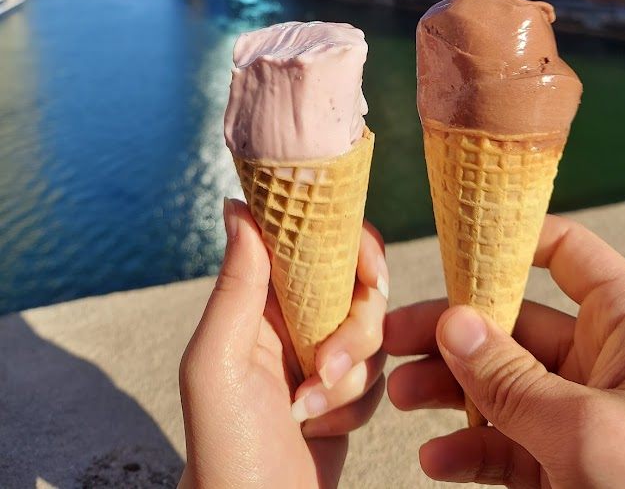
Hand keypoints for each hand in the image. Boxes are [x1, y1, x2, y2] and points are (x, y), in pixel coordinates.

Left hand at [179, 198, 387, 488]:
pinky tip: (318, 429)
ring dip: (349, 379)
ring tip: (306, 412)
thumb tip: (239, 204)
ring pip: (373, 335)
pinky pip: (378, 375)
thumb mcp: (218, 361)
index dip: (350, 245)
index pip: (316, 242)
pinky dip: (354, 406)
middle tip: (323, 368)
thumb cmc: (225, 447)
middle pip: (358, 288)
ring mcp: (319, 353)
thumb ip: (236, 285)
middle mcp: (292, 317)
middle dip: (354, 331)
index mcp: (259, 298)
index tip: (368, 270)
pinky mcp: (343, 390)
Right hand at [385, 215, 624, 487]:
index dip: (512, 243)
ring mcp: (583, 418)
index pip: (567, 256)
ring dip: (448, 390)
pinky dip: (469, 449)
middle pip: (514, 324)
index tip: (455, 248)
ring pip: (502, 385)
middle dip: (452, 333)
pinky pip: (509, 445)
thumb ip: (513, 379)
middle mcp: (605, 364)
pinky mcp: (569, 469)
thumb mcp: (588, 433)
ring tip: (400, 394)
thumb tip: (454, 324)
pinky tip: (437, 457)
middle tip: (395, 335)